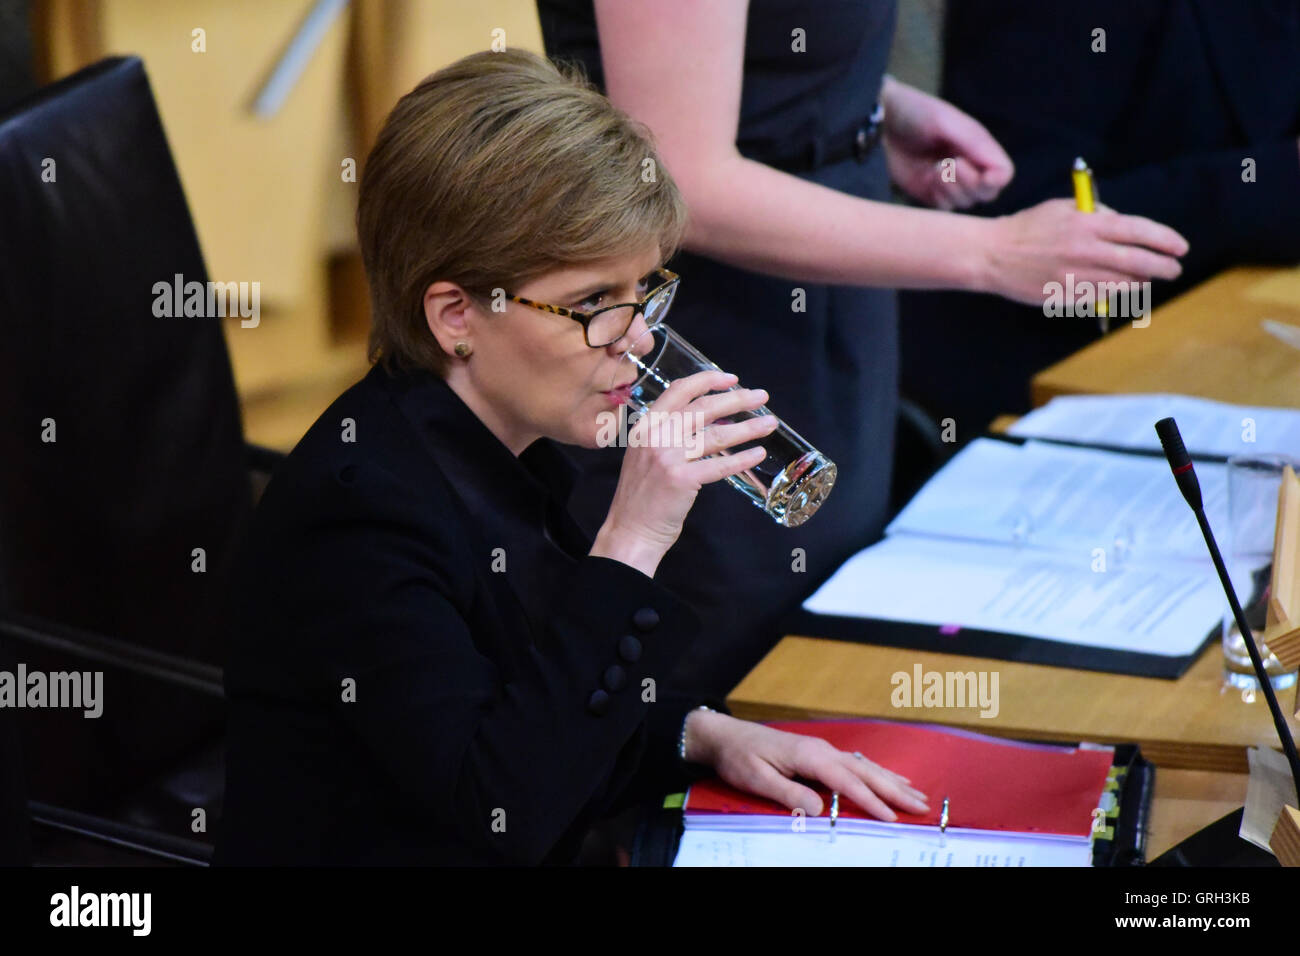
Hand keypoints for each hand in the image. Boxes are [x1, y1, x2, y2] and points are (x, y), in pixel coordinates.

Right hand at [591, 370, 777, 576]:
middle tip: (761, 397)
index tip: (732, 379)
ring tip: (769, 424)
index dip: (708, 380)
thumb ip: (669, 434)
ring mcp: (667, 457)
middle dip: (738, 399)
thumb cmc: (642, 496)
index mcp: (645, 426)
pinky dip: (743, 458)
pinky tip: (758, 454)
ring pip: (717, 435)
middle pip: (704, 408)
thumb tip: (715, 419)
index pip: (680, 391)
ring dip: (748, 428)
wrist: (629, 530)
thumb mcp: (645, 454)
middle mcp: (655, 436)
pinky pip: (720, 465)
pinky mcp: (682, 479)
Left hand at [685, 710, 929, 821]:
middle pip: (865, 772)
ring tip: (918, 794)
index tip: (892, 817)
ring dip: (892, 781)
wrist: (724, 736)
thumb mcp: (757, 779)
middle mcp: (822, 750)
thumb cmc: (739, 758)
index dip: (871, 801)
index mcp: (810, 756)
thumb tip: (820, 809)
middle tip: (923, 806)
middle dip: (895, 790)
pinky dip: (877, 771)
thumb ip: (789, 793)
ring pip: (864, 766)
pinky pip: (855, 763)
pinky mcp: (818, 753)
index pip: (847, 782)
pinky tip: (889, 777)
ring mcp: (822, 749)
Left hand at [880, 75, 1013, 209]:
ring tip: (935, 167)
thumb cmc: (917, 114)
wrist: (882, 122)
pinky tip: (927, 178)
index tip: (982, 175)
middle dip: (970, 184)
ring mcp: (950, 182)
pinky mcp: (931, 193)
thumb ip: (974, 144)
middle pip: (988, 194)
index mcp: (979, 147)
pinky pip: (945, 208)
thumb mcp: (947, 122)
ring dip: (952, 189)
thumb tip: (999, 173)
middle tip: (949, 165)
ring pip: (966, 203)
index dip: (996, 179)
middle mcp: (970, 166)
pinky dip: (939, 197)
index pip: (1003, 173)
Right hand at [981, 198, 1188, 305]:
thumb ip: (1096, 214)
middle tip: (1173, 270)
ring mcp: (1076, 277)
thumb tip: (1124, 227)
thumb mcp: (1063, 207)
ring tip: (1146, 280)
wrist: (993, 254)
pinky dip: (1113, 294)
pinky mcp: (1065, 296)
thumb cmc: (1028, 227)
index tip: (1180, 248)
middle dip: (1162, 267)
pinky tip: (1117, 289)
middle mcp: (1086, 251)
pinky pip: (1099, 297)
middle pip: (1138, 262)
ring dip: (1140, 283)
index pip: (1138, 231)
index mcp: (1088, 224)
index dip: (1165, 240)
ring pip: (1122, 284)